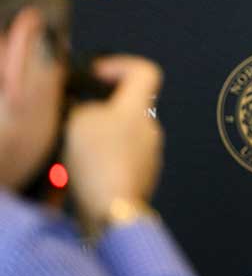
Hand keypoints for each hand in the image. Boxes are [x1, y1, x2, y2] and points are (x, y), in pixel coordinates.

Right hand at [63, 56, 162, 231]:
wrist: (114, 210)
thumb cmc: (100, 161)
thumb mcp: (78, 121)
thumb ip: (82, 106)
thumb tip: (85, 107)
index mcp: (139, 108)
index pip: (146, 72)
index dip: (121, 65)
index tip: (97, 74)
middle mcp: (151, 129)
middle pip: (129, 106)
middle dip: (101, 108)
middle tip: (75, 118)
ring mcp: (150, 155)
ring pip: (123, 134)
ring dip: (100, 136)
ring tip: (75, 148)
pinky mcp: (142, 178)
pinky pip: (122, 159)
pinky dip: (103, 159)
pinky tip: (83, 170)